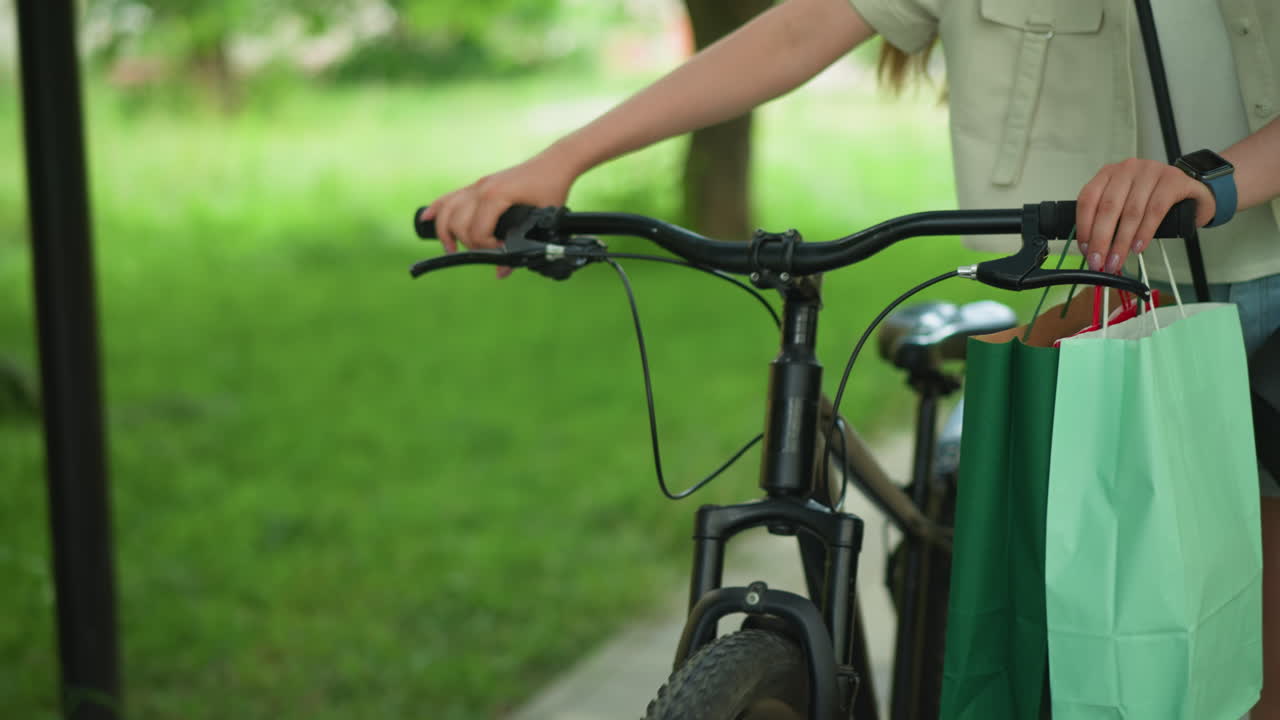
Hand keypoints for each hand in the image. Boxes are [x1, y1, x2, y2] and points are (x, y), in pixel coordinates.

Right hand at [420, 150, 575, 277]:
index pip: (476, 231)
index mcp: (496, 196)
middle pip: (457, 223)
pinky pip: (451, 196)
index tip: (501, 252)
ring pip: (447, 209)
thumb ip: (523, 247)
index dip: (485, 248)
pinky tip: (426, 219)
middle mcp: (482, 188)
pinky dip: (437, 208)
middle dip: (466, 243)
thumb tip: (502, 272)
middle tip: (481, 253)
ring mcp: (478, 185)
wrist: (554, 163)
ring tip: (450, 249)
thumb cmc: (552, 188)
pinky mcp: (478, 184)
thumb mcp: (542, 220)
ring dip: (445, 231)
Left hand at [1075, 158, 1215, 272]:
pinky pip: (1155, 210)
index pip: (1088, 199)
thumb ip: (1109, 221)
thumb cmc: (1153, 201)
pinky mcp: (1173, 180)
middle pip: (1108, 207)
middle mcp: (1128, 168)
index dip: (1084, 226)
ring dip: (1122, 240)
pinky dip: (1145, 232)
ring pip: (1131, 211)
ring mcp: (1151, 171)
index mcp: (1109, 173)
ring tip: (1117, 260)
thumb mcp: (1126, 206)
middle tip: (1098, 261)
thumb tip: (1092, 251)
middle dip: (1101, 239)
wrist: (1193, 194)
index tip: (1085, 250)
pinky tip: (1138, 247)